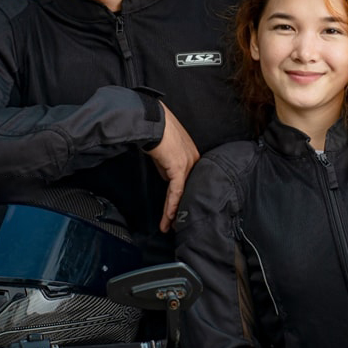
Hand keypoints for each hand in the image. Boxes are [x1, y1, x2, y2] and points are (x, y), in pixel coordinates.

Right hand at [145, 103, 199, 232]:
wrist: (153, 120)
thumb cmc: (157, 130)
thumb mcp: (166, 152)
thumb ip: (169, 166)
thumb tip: (168, 178)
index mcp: (193, 156)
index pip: (190, 183)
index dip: (184, 199)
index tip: (180, 212)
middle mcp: (194, 161)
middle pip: (189, 190)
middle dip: (183, 209)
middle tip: (178, 225)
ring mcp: (188, 164)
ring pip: (182, 194)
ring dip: (174, 213)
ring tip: (170, 227)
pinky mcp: (179, 168)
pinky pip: (175, 192)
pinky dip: (170, 207)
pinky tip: (168, 219)